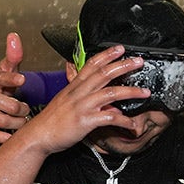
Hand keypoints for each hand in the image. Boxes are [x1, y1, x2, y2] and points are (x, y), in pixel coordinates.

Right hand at [0, 33, 33, 143]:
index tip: (22, 80)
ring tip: (22, 120)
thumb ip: (13, 56)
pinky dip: (2, 136)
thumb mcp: (6, 70)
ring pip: (3, 120)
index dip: (11, 79)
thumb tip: (14, 36)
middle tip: (26, 110)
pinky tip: (11, 136)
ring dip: (18, 123)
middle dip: (22, 109)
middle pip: (8, 105)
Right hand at [15, 45, 145, 154]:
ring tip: (145, 92)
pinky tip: (133, 124)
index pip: (91, 65)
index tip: (120, 48)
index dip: (106, 55)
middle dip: (123, 66)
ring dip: (131, 91)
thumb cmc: (52, 120)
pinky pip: (109, 118)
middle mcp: (79, 93)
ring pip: (110, 93)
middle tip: (139, 61)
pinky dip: (124, 120)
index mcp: (74, 86)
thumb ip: (83, 95)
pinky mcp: (85, 121)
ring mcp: (82, 106)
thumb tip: (102, 97)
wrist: (38, 136)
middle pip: (104, 74)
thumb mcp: (66, 101)